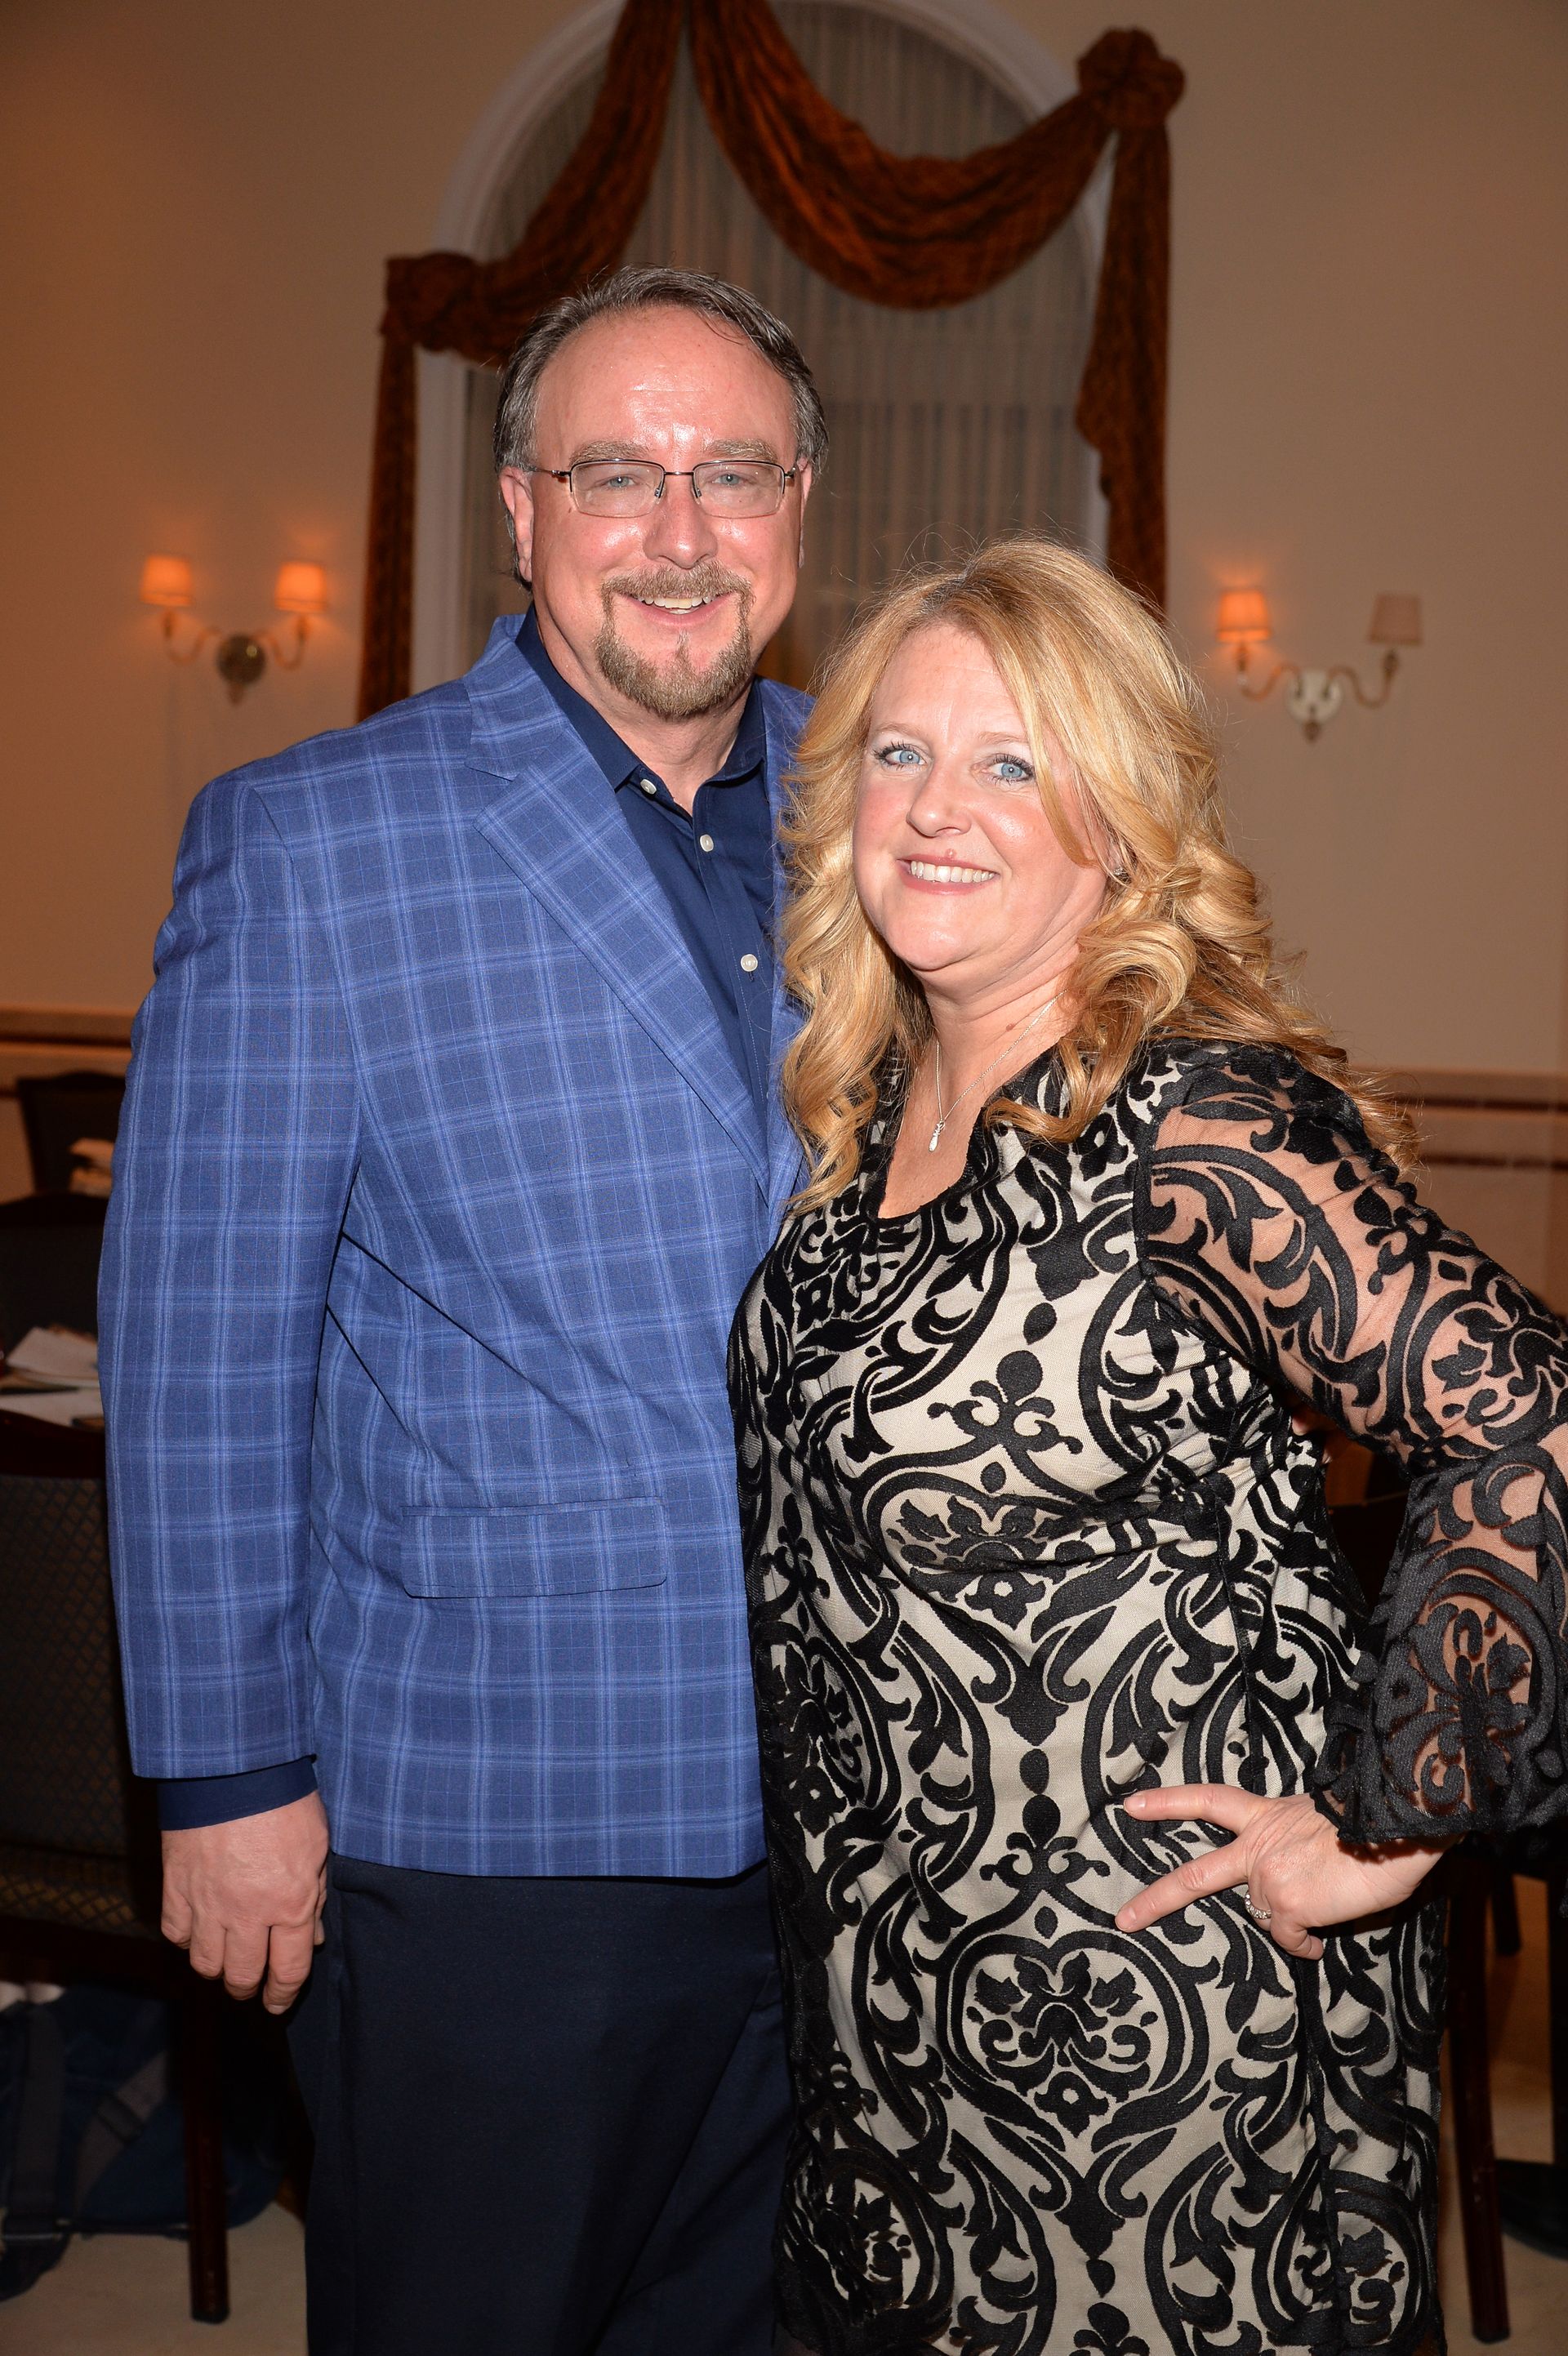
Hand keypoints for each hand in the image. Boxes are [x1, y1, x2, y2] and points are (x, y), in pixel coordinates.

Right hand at [162, 1792, 329, 2012]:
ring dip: (217, 1969)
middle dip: (249, 1987)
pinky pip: (177, 1934)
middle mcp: (248, 1912)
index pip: (287, 1971)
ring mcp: (208, 1903)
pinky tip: (199, 1931)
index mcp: (290, 1902)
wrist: (233, 1766)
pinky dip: (187, 1940)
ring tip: (225, 1961)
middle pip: (242, 1976)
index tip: (278, 2003)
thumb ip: (315, 1896)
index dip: (283, 1995)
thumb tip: (312, 1937)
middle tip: (251, 1984)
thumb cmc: (285, 1800)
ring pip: (206, 1964)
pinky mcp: (177, 1888)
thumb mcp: (317, 1846)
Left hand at [1113, 1783, 1448, 1960]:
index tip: (1130, 1805)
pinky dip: (1304, 1943)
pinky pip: (1290, 1938)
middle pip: (1197, 1875)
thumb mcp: (1318, 1819)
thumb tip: (1295, 1870)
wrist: (1389, 1829)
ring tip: (1320, 1904)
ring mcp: (1267, 1878)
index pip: (1207, 1800)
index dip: (1168, 1803)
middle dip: (1156, 1899)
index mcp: (1264, 1815)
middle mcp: (1257, 1845)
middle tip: (1124, 1919)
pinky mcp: (1287, 1906)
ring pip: (1263, 1913)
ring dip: (1286, 1917)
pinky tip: (1320, 1939)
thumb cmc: (1367, 1822)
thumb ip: (1291, 1839)